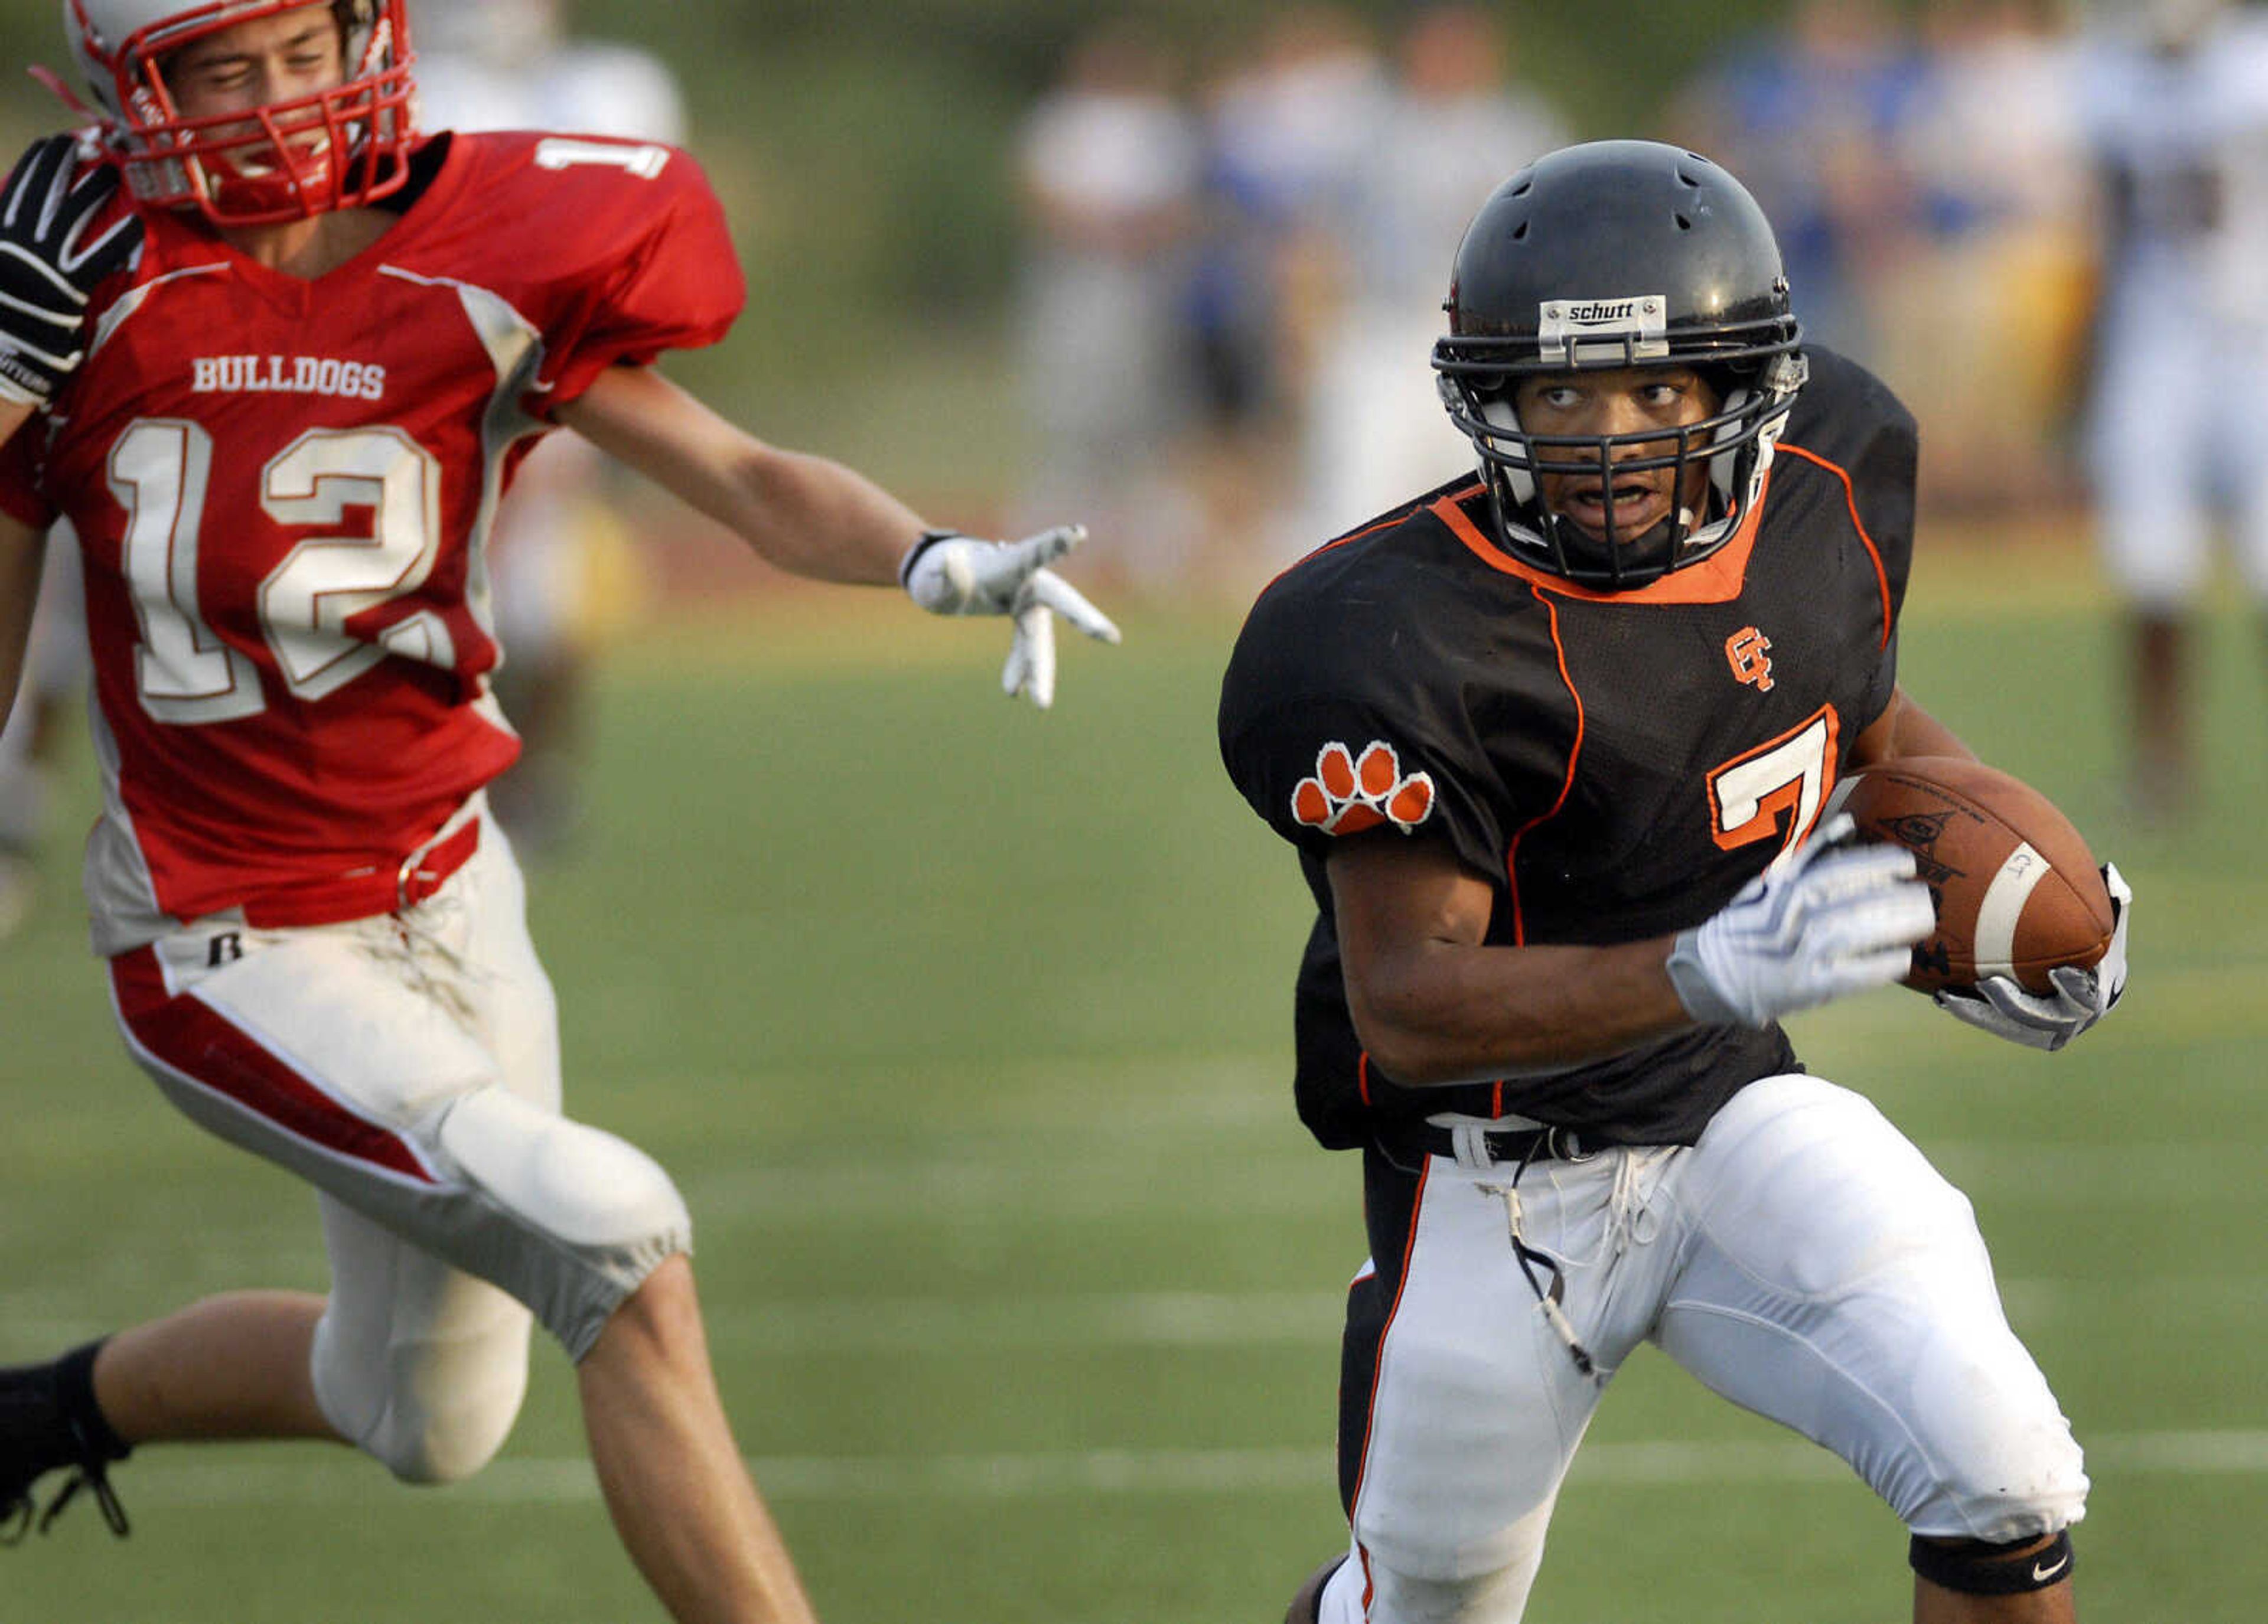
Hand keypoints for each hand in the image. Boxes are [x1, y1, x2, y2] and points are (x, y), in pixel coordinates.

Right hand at [0, 135, 140, 408]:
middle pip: (46, 188)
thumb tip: (11, 203)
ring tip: (113, 172)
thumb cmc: (4, 303)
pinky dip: (119, 238)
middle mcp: (21, 237)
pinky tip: (136, 221)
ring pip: (73, 212)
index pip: (20, 183)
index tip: (53, 142)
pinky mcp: (69, 284)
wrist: (2, 343)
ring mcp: (46, 259)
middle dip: (66, 161)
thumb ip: (6, 226)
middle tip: (86, 144)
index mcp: (1, 228)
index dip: (38, 160)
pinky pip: (100, 255)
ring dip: (94, 189)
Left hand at [901, 524, 1121, 707]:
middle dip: (1085, 619)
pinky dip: (1022, 669)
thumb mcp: (934, 579)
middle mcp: (1028, 583)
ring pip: (1041, 639)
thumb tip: (950, 562)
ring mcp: (1030, 604)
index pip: (1034, 553)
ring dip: (1041, 670)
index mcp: (1009, 564)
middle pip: (1062, 601)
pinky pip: (1029, 648)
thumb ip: (944, 576)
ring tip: (1040, 704)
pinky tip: (1012, 692)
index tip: (1078, 532)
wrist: (947, 581)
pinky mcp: (1026, 621)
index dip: (1055, 544)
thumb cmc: (939, 574)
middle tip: (1111, 637)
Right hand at [1667, 813, 1935, 1027]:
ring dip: (1891, 926)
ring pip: (1849, 934)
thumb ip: (1806, 857)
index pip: (1831, 871)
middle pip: (1846, 902)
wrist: (1712, 975)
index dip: (1872, 865)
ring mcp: (1794, 953)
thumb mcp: (1768, 883)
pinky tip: (1903, 960)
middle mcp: (1786, 918)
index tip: (1906, 863)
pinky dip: (1877, 966)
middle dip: (1892, 897)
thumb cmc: (1748, 926)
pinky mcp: (1802, 986)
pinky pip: (1847, 975)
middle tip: (1926, 894)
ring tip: (1924, 921)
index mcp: (1780, 890)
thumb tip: (1848, 825)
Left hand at [1934, 861, 2130, 1049]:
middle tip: (1988, 984)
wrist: (2072, 963)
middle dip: (2015, 1005)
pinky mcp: (2014, 1027)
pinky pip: (1990, 1022)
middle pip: (2042, 1021)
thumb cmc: (2090, 934)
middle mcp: (2069, 1018)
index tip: (2058, 971)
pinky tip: (1942, 995)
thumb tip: (2111, 873)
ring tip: (1950, 997)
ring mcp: (2041, 1027)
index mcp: (2094, 995)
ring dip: (1981, 1014)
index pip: (2087, 998)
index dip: (2075, 988)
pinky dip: (1969, 1010)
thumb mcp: (2106, 914)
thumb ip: (2113, 898)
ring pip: (2010, 1027)